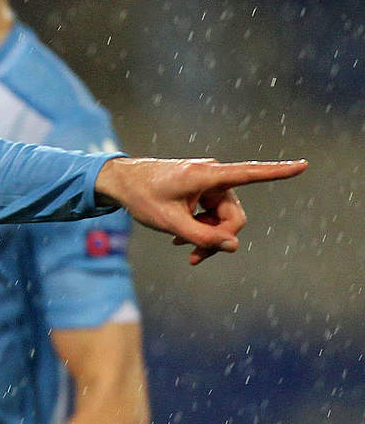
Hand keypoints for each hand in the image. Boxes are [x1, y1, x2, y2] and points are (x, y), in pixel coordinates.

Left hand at [95, 157, 306, 264]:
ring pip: (223, 218)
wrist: (120, 183)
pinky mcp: (201, 190)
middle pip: (234, 215)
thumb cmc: (142, 197)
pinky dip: (201, 227)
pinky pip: (212, 214)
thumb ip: (202, 236)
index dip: (278, 171)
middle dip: (218, 238)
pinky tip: (180, 240)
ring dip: (207, 235)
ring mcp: (207, 183)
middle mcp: (213, 176)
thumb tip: (234, 246)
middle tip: (194, 258)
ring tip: (184, 249)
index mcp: (207, 175)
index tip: (304, 165)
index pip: (250, 173)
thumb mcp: (170, 222)